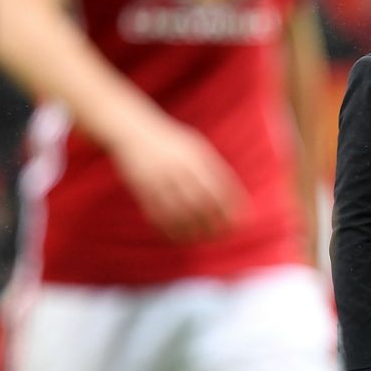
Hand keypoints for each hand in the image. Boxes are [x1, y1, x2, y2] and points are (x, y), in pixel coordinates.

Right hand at [108, 114, 247, 242]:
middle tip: (221, 236)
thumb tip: (232, 195)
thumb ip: (212, 167)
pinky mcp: (142, 188)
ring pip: (178, 212)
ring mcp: (159, 179)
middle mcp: (178, 169)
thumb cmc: (171, 141)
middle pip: (200, 202)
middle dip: (213, 222)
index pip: (217, 187)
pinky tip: (176, 237)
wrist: (133, 131)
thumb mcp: (195, 147)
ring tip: (200, 239)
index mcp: (195, 158)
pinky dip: (168, 229)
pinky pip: (156, 214)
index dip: (230, 207)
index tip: (238, 221)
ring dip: (191, 230)